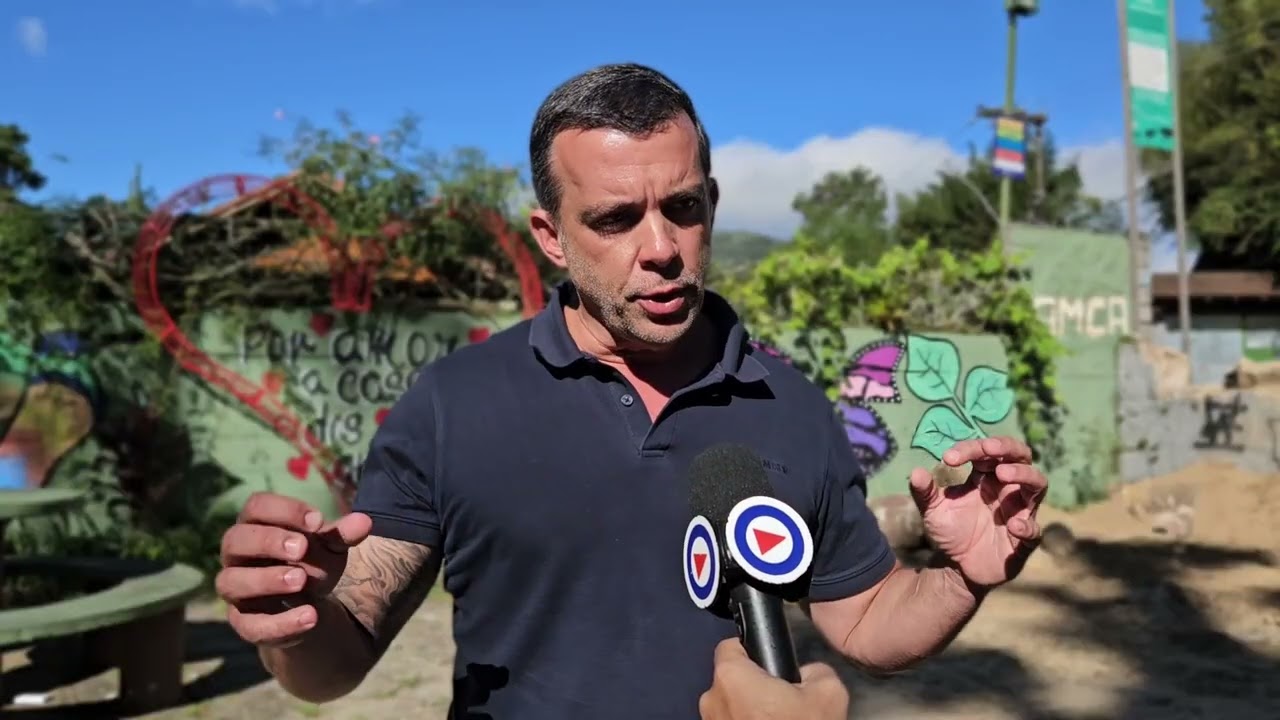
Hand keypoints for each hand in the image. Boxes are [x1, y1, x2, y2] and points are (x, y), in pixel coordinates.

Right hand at [215, 492, 371, 647]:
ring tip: (300, 580)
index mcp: (256, 525)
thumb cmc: (311, 561)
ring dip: (265, 580)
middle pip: (235, 540)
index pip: (257, 506)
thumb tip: (365, 522)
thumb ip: (343, 535)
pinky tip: (310, 617)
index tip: (317, 520)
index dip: (284, 510)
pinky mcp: (244, 622)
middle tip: (302, 548)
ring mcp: (236, 589)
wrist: (307, 603)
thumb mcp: (330, 547)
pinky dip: (280, 623)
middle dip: (268, 542)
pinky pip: (249, 626)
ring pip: (230, 582)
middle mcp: (237, 555)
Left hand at [698, 639, 847, 719]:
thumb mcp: (829, 693)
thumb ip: (814, 670)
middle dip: (753, 687)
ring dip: (749, 712)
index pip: (730, 646)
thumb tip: (805, 674)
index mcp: (731, 678)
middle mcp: (712, 701)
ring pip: (730, 708)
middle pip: (731, 681)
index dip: (750, 650)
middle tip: (783, 702)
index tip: (769, 665)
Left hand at [909, 436, 1047, 588]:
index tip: (948, 458)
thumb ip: (924, 492)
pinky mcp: (1024, 539)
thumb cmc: (950, 531)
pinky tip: (1012, 525)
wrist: (957, 567)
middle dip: (1007, 448)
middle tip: (988, 448)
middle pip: (1021, 456)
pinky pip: (1035, 530)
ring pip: (1037, 484)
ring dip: (1023, 474)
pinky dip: (1027, 526)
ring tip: (1002, 474)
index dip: (970, 449)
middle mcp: (1007, 489)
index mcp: (986, 478)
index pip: (986, 452)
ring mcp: (1020, 512)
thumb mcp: (932, 510)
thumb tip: (916, 472)